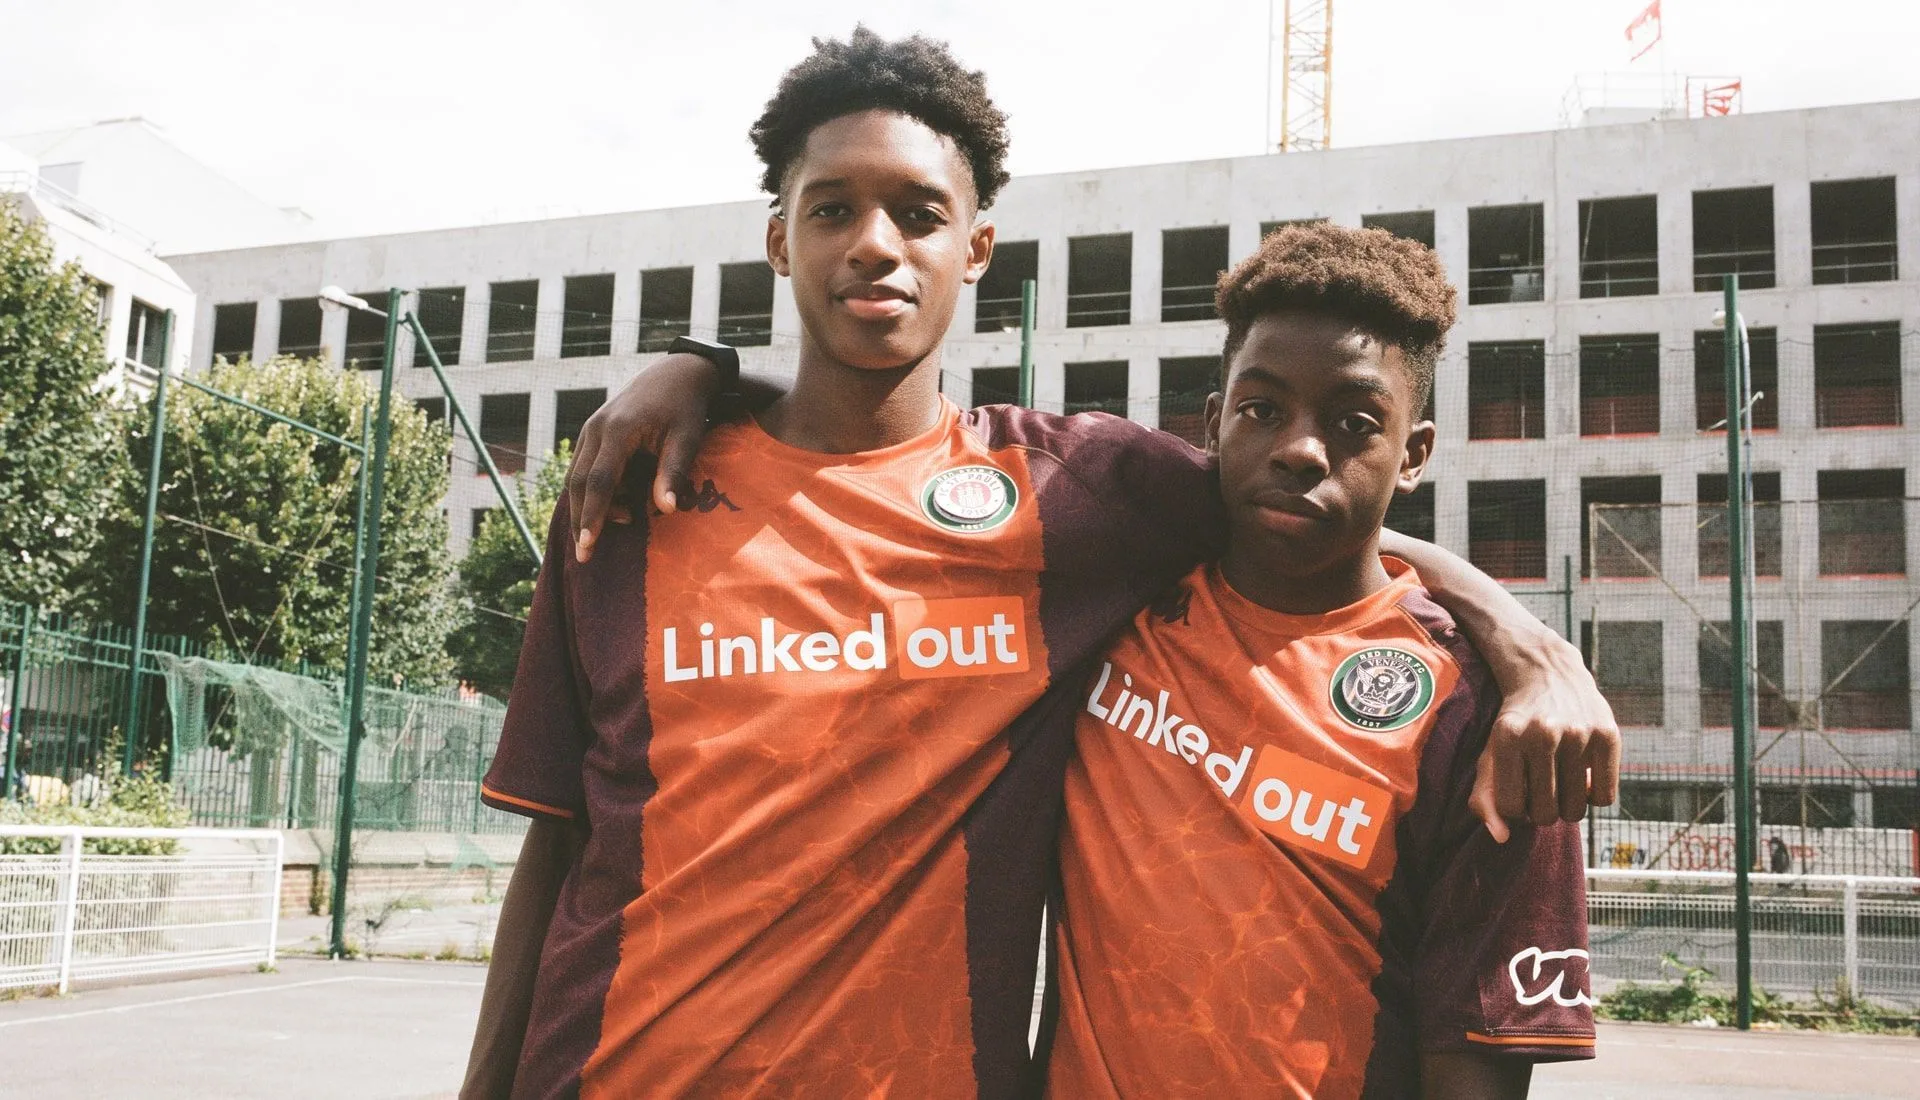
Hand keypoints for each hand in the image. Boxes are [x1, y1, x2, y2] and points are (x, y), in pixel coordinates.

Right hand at [566, 352, 721, 561]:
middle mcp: (597, 428)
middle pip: (578, 482)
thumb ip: (673, 472)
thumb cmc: (685, 408)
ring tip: (608, 531)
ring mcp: (591, 429)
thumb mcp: (687, 438)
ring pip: (576, 476)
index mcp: (619, 430)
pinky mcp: (593, 432)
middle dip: (580, 520)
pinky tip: (610, 508)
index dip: (593, 515)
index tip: (587, 545)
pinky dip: (591, 491)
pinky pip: (583, 467)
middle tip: (584, 555)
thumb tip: (666, 509)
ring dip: (586, 507)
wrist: (676, 373)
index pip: (599, 481)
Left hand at [1468, 630, 1620, 842]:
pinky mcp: (1608, 734)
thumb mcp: (1491, 753)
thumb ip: (1485, 797)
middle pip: (1545, 814)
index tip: (1518, 793)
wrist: (1548, 674)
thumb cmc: (1516, 725)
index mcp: (1507, 738)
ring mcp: (1578, 732)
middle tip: (1542, 791)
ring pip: (1575, 810)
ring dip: (1568, 807)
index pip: (1511, 809)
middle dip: (1542, 811)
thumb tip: (1501, 837)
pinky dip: (1593, 797)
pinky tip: (1582, 777)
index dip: (1515, 809)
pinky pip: (1604, 797)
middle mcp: (1543, 733)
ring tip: (1560, 785)